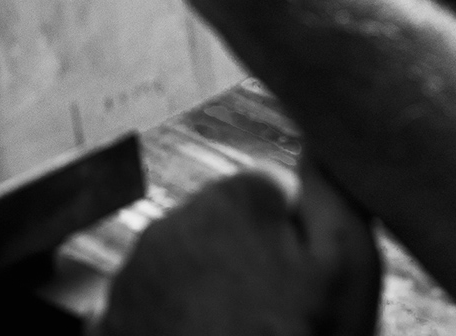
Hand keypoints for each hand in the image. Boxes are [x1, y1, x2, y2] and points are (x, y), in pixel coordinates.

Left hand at [97, 157, 382, 335]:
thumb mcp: (349, 268)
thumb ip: (333, 189)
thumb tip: (317, 140)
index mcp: (233, 199)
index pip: (269, 194)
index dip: (295, 241)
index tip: (301, 287)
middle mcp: (170, 223)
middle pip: (221, 231)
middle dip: (245, 265)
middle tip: (272, 322)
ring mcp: (131, 277)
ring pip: (184, 271)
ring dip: (206, 298)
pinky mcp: (106, 326)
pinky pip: (149, 311)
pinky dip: (169, 330)